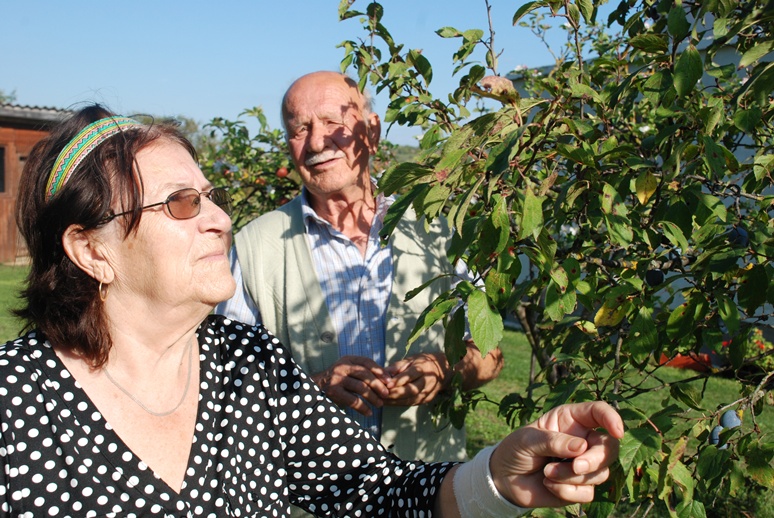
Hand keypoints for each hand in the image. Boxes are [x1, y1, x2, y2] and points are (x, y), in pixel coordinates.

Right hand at [311, 356, 391, 416]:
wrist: (314, 387)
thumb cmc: (337, 380)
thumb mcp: (348, 370)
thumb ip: (364, 371)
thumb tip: (389, 376)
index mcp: (347, 360)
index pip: (367, 362)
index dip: (380, 371)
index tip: (389, 381)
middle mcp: (341, 367)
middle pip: (365, 374)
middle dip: (378, 385)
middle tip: (386, 394)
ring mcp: (336, 379)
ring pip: (360, 388)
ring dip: (373, 398)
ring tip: (379, 404)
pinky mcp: (333, 391)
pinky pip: (352, 400)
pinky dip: (363, 408)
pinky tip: (369, 413)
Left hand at [383, 352, 450, 405]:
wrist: (443, 372)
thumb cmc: (423, 362)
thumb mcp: (412, 359)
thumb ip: (398, 366)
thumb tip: (384, 372)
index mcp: (424, 368)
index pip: (411, 375)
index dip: (399, 380)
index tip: (388, 384)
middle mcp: (427, 381)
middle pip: (411, 390)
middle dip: (395, 393)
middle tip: (381, 394)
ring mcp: (428, 393)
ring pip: (410, 399)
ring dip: (394, 401)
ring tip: (380, 399)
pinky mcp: (425, 400)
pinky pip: (410, 403)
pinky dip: (398, 403)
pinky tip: (387, 402)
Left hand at [491, 401, 623, 507]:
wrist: (504, 478)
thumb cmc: (516, 450)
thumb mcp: (527, 440)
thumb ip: (553, 441)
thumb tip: (581, 447)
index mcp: (571, 420)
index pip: (598, 412)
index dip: (612, 418)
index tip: (617, 431)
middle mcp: (582, 440)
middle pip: (609, 447)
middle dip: (596, 459)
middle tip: (576, 466)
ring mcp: (583, 464)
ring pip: (600, 472)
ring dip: (572, 476)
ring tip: (547, 473)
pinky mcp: (580, 486)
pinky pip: (587, 492)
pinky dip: (567, 491)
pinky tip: (549, 485)